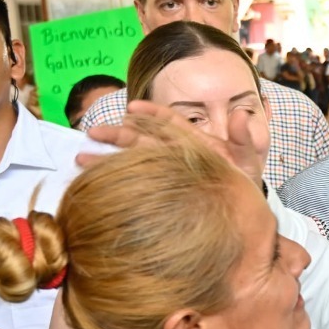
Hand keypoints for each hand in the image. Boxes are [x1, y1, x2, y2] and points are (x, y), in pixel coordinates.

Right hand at [80, 100, 268, 185]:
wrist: (244, 220)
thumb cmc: (244, 188)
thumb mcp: (247, 163)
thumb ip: (244, 139)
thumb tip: (242, 113)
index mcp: (193, 143)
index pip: (168, 123)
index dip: (151, 113)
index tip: (132, 107)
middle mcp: (175, 156)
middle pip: (141, 139)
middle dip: (117, 135)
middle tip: (93, 133)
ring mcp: (166, 175)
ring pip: (132, 162)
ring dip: (107, 160)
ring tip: (81, 159)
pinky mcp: (159, 195)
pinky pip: (134, 187)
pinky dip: (115, 185)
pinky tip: (93, 186)